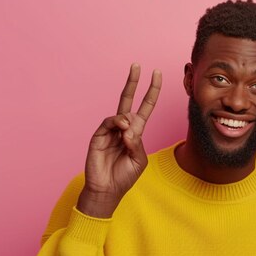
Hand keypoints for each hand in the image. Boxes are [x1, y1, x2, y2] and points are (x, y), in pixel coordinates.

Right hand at [77, 64, 161, 217]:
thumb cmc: (125, 176)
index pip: (145, 107)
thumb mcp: (139, 159)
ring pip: (121, 114)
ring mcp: (110, 131)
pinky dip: (118, 124)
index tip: (157, 75)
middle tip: (138, 65)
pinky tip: (122, 132)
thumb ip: (137, 142)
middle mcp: (124, 128)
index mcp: (136, 132)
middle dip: (134, 82)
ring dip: (128, 122)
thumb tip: (128, 127)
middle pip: (129, 100)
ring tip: (127, 136)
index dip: (151, 92)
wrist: (107, 190)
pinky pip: (109, 122)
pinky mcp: (98, 135)